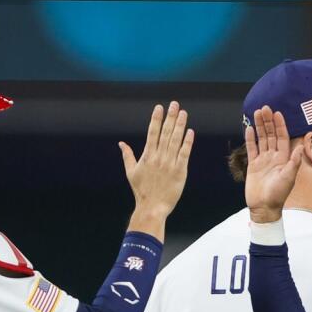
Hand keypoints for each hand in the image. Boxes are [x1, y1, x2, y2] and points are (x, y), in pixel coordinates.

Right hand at [122, 102, 193, 238]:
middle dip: (170, 117)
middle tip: (174, 104)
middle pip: (165, 133)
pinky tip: (190, 132)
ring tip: (183, 113)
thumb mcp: (131, 172)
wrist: (152, 207)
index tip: (159, 107)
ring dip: (180, 125)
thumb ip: (127, 156)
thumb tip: (121, 143)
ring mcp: (169, 164)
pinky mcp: (180, 172)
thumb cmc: (141, 191)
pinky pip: (184, 154)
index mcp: (147, 156)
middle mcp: (158, 157)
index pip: (152, 132)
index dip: (156, 119)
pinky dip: (187, 142)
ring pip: (175, 140)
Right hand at [242, 105, 302, 223]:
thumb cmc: (278, 195)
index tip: (277, 113)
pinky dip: (250, 139)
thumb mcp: (288, 178)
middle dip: (268, 121)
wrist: (264, 208)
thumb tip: (300, 146)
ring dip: (259, 126)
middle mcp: (273, 157)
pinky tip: (249, 128)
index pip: (282, 138)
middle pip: (270, 135)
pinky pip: (251, 149)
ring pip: (261, 139)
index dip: (280, 125)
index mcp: (283, 159)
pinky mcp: (253, 165)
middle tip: (265, 108)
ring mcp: (263, 160)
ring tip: (256, 113)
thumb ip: (294, 162)